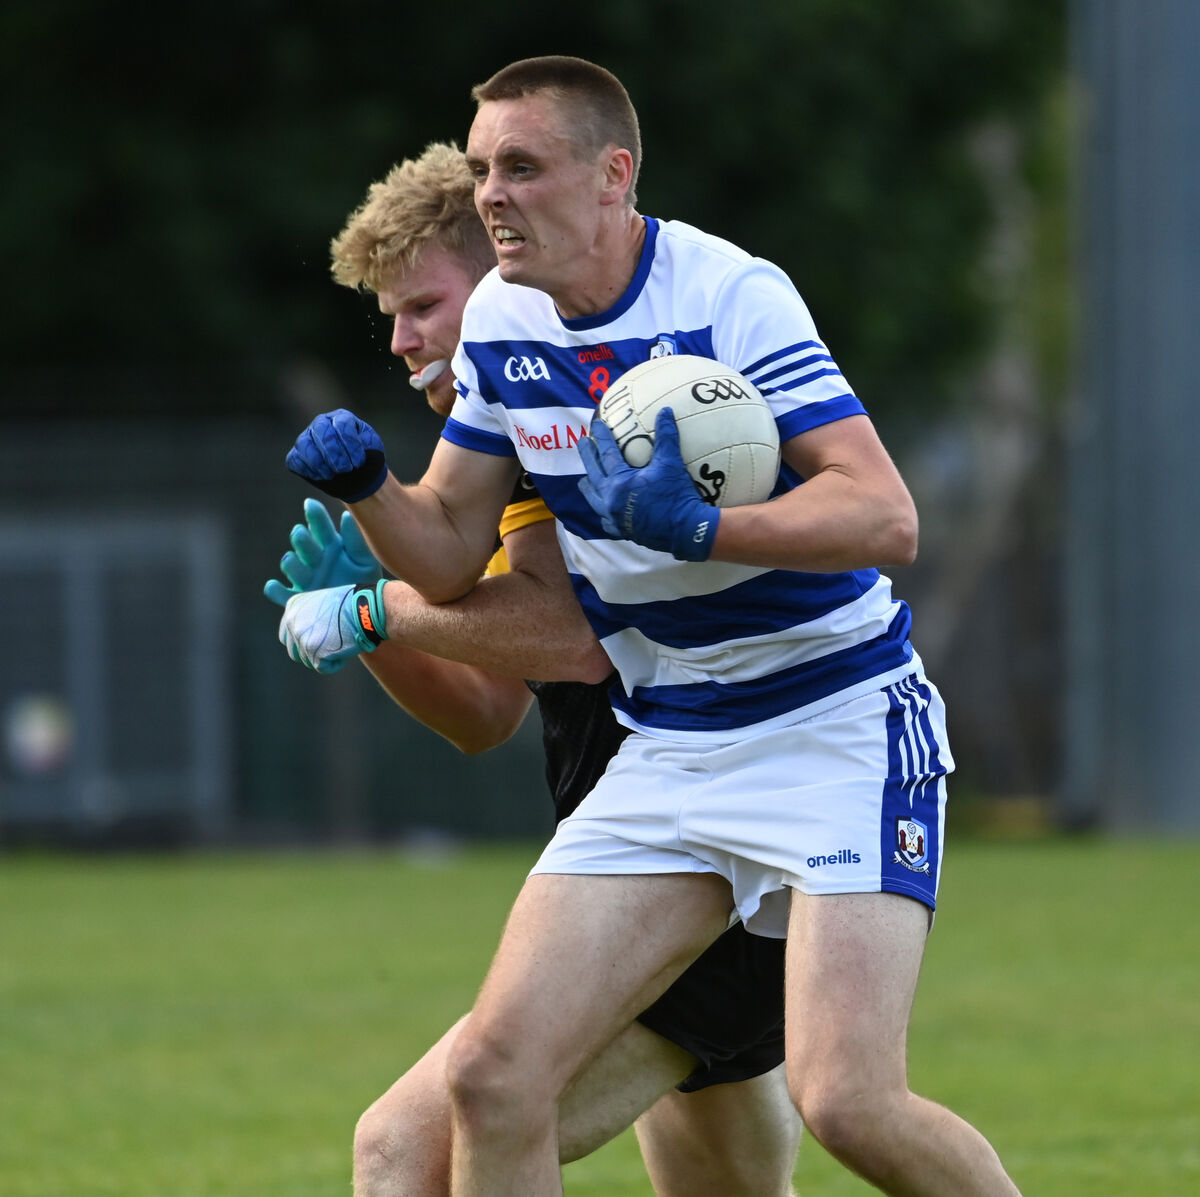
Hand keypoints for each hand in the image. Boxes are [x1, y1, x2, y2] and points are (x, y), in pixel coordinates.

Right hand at [263, 498, 381, 607]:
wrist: (365, 614)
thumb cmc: (365, 582)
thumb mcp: (366, 561)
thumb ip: (357, 540)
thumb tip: (347, 515)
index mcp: (331, 546)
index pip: (320, 527)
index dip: (314, 515)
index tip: (310, 503)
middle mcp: (315, 559)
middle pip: (302, 543)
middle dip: (300, 539)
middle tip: (300, 534)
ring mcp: (305, 579)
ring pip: (290, 564)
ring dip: (290, 562)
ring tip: (292, 560)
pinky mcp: (299, 599)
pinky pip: (280, 593)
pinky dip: (274, 590)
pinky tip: (273, 586)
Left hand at [278, 580, 388, 673]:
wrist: (367, 608)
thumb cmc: (355, 605)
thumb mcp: (326, 603)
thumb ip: (312, 617)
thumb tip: (310, 636)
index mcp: (293, 608)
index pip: (287, 637)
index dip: (304, 643)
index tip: (319, 642)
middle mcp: (291, 622)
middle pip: (295, 652)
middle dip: (312, 654)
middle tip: (333, 646)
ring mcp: (301, 637)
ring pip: (309, 661)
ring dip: (326, 658)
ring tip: (343, 643)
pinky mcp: (313, 652)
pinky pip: (324, 668)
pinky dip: (337, 663)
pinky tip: (346, 649)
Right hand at [286, 408, 388, 500]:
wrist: (357, 475)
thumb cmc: (366, 461)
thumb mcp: (374, 453)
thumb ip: (368, 450)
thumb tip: (357, 457)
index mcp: (343, 418)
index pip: (342, 424)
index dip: (351, 445)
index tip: (359, 462)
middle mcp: (322, 423)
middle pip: (321, 430)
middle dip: (335, 454)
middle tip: (346, 470)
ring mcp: (307, 437)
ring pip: (304, 444)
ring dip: (320, 464)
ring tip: (334, 474)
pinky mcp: (297, 454)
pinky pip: (295, 461)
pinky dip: (309, 471)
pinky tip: (323, 476)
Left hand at [577, 407, 718, 561]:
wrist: (687, 531)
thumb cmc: (678, 496)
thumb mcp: (671, 463)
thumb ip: (666, 436)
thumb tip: (665, 410)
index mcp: (619, 482)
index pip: (606, 454)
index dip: (601, 437)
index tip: (595, 424)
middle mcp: (611, 500)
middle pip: (593, 475)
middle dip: (587, 457)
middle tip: (582, 443)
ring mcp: (615, 518)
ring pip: (594, 500)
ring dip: (589, 487)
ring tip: (584, 480)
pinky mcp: (623, 532)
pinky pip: (606, 522)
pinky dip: (602, 513)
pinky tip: (604, 510)